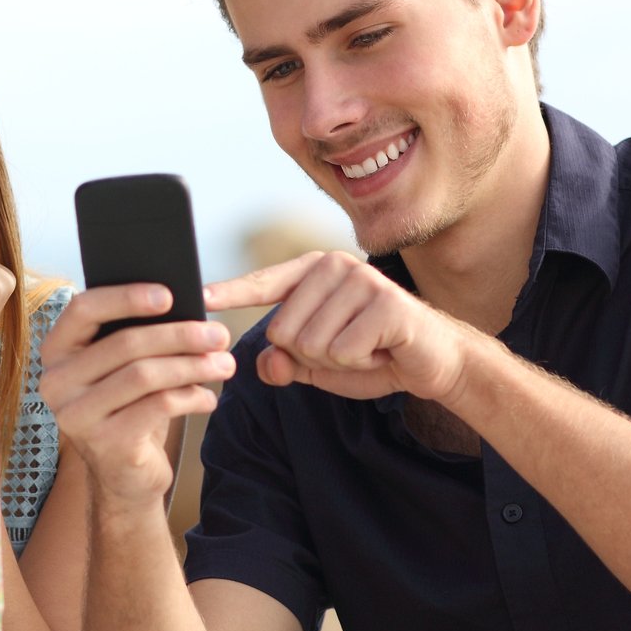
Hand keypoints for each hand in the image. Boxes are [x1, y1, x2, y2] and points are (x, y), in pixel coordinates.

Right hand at [40, 285, 232, 502]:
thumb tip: (186, 304)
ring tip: (224, 364)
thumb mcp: (122, 369)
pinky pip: (157, 407)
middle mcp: (57, 382)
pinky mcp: (105, 443)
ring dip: (192, 366)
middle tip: (219, 335)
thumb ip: (135, 335)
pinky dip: (190, 398)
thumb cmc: (127, 408)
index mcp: (57, 351)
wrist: (124, 473)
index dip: (126, 297)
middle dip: (180, 336)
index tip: (170, 294)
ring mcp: (77, 415)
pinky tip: (207, 398)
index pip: (84, 310)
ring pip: (144, 375)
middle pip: (125, 344)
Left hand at [206, 251, 473, 402]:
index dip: (229, 293)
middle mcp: (334, 266)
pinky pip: (343, 351)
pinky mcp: (386, 304)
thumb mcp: (318, 364)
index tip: (199, 298)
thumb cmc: (371, 354)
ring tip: (367, 346)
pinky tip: (383, 349)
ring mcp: (362, 280)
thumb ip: (285, 362)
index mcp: (312, 273)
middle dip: (312, 355)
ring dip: (339, 360)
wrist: (432, 361)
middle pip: (285, 331)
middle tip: (349, 346)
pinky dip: (361, 363)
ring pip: (312, 344)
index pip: (262, 284)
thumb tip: (265, 363)